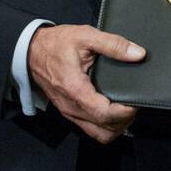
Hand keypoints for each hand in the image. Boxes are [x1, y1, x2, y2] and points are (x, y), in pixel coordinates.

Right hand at [27, 24, 142, 142]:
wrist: (32, 50)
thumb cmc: (56, 44)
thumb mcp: (86, 36)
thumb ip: (113, 45)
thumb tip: (137, 54)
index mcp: (76, 89)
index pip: (105, 114)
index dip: (125, 112)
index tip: (136, 101)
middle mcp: (71, 107)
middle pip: (105, 130)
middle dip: (124, 121)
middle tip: (133, 104)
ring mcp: (69, 112)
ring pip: (98, 135)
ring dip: (115, 127)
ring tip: (125, 110)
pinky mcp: (69, 112)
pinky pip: (90, 128)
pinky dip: (105, 125)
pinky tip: (112, 111)